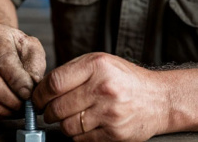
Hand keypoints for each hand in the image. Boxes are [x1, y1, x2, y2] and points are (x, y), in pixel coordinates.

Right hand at [0, 23, 45, 117]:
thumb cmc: (16, 47)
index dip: (18, 81)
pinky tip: (9, 108)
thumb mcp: (32, 48)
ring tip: (20, 108)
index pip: (3, 61)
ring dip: (5, 109)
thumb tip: (31, 90)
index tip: (29, 93)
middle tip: (26, 104)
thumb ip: (34, 66)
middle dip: (12, 99)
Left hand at [33, 52, 167, 140]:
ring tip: (71, 117)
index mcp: (97, 66)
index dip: (39, 94)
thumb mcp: (101, 63)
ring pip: (67, 126)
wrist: (160, 99)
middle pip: (57, 107)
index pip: (54, 83)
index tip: (36, 99)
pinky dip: (78, 136)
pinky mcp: (115, 133)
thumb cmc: (128, 80)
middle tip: (49, 111)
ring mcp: (110, 112)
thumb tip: (42, 88)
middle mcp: (103, 88)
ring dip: (63, 125)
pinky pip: (81, 140)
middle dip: (47, 112)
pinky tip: (85, 126)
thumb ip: (73, 72)